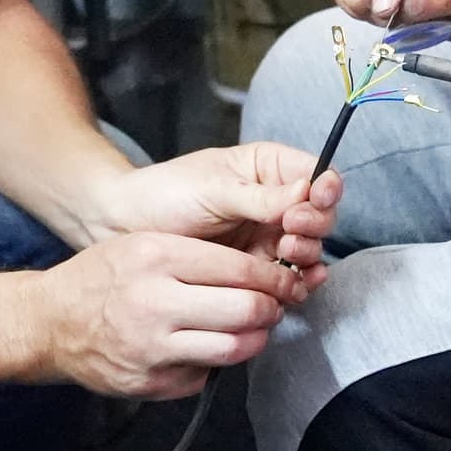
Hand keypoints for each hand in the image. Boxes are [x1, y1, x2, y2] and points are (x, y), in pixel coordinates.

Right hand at [24, 233, 301, 399]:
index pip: (239, 268)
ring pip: (234, 348)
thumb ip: (197, 254)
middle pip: (245, 310)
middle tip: (273, 305)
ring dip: (254, 338)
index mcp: (156, 258)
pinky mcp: (152, 384)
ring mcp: (152, 349)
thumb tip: (258, 272)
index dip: (273, 276)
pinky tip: (205, 346)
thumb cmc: (99, 278)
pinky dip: (215, 361)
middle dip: (271, 308)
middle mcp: (154, 303)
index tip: (284, 280)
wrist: (48, 324)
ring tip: (250, 328)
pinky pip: (205, 374)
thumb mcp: (142, 244)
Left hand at [88, 144, 340, 291]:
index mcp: (268, 167)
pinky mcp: (256, 267)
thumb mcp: (214, 189)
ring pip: (309, 247)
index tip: (314, 198)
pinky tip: (297, 283)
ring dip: (307, 253)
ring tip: (286, 252)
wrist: (127, 227)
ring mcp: (268, 235)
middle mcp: (275, 200)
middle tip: (291, 229)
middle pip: (319, 214)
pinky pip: (289, 276)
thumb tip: (305, 193)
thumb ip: (259, 196)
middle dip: (313, 223)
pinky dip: (298, 281)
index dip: (324, 188)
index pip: (316, 173)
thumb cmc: (166, 193)